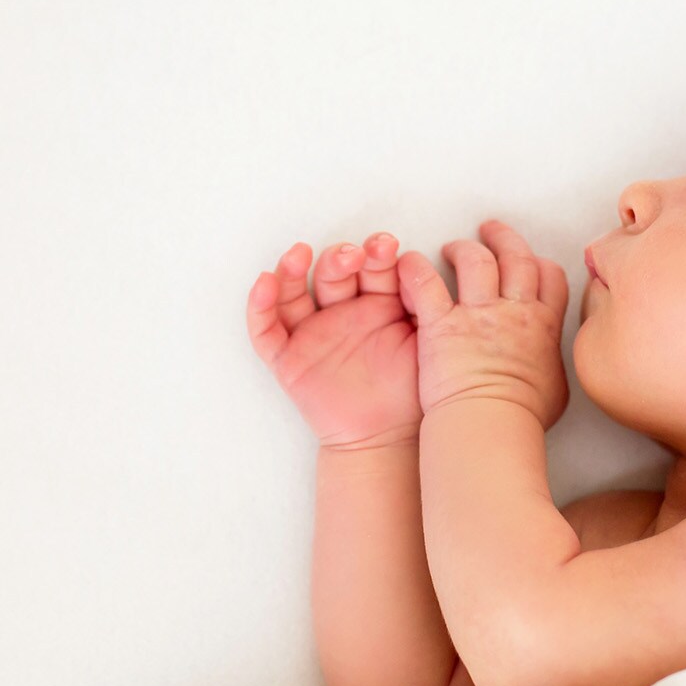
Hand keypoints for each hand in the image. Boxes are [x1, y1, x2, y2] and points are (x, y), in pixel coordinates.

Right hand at [245, 232, 422, 450]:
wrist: (387, 439)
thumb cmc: (410, 390)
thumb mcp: (425, 341)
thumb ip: (423, 304)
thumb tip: (416, 266)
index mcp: (377, 303)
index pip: (371, 268)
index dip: (376, 253)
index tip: (387, 245)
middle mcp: (342, 312)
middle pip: (333, 274)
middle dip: (341, 259)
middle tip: (354, 255)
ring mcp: (312, 333)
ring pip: (294, 293)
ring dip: (294, 270)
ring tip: (301, 253)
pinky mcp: (288, 359)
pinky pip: (266, 330)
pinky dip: (260, 306)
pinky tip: (265, 282)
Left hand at [397, 219, 570, 431]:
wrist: (491, 424)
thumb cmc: (521, 417)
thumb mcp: (554, 388)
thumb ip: (549, 362)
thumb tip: (548, 360)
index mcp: (543, 325)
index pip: (548, 276)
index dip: (537, 262)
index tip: (528, 260)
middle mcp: (514, 311)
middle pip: (516, 257)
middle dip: (504, 238)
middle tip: (491, 230)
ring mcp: (478, 315)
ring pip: (476, 260)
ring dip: (463, 248)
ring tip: (451, 248)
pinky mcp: (442, 324)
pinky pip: (426, 283)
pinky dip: (415, 268)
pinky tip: (410, 262)